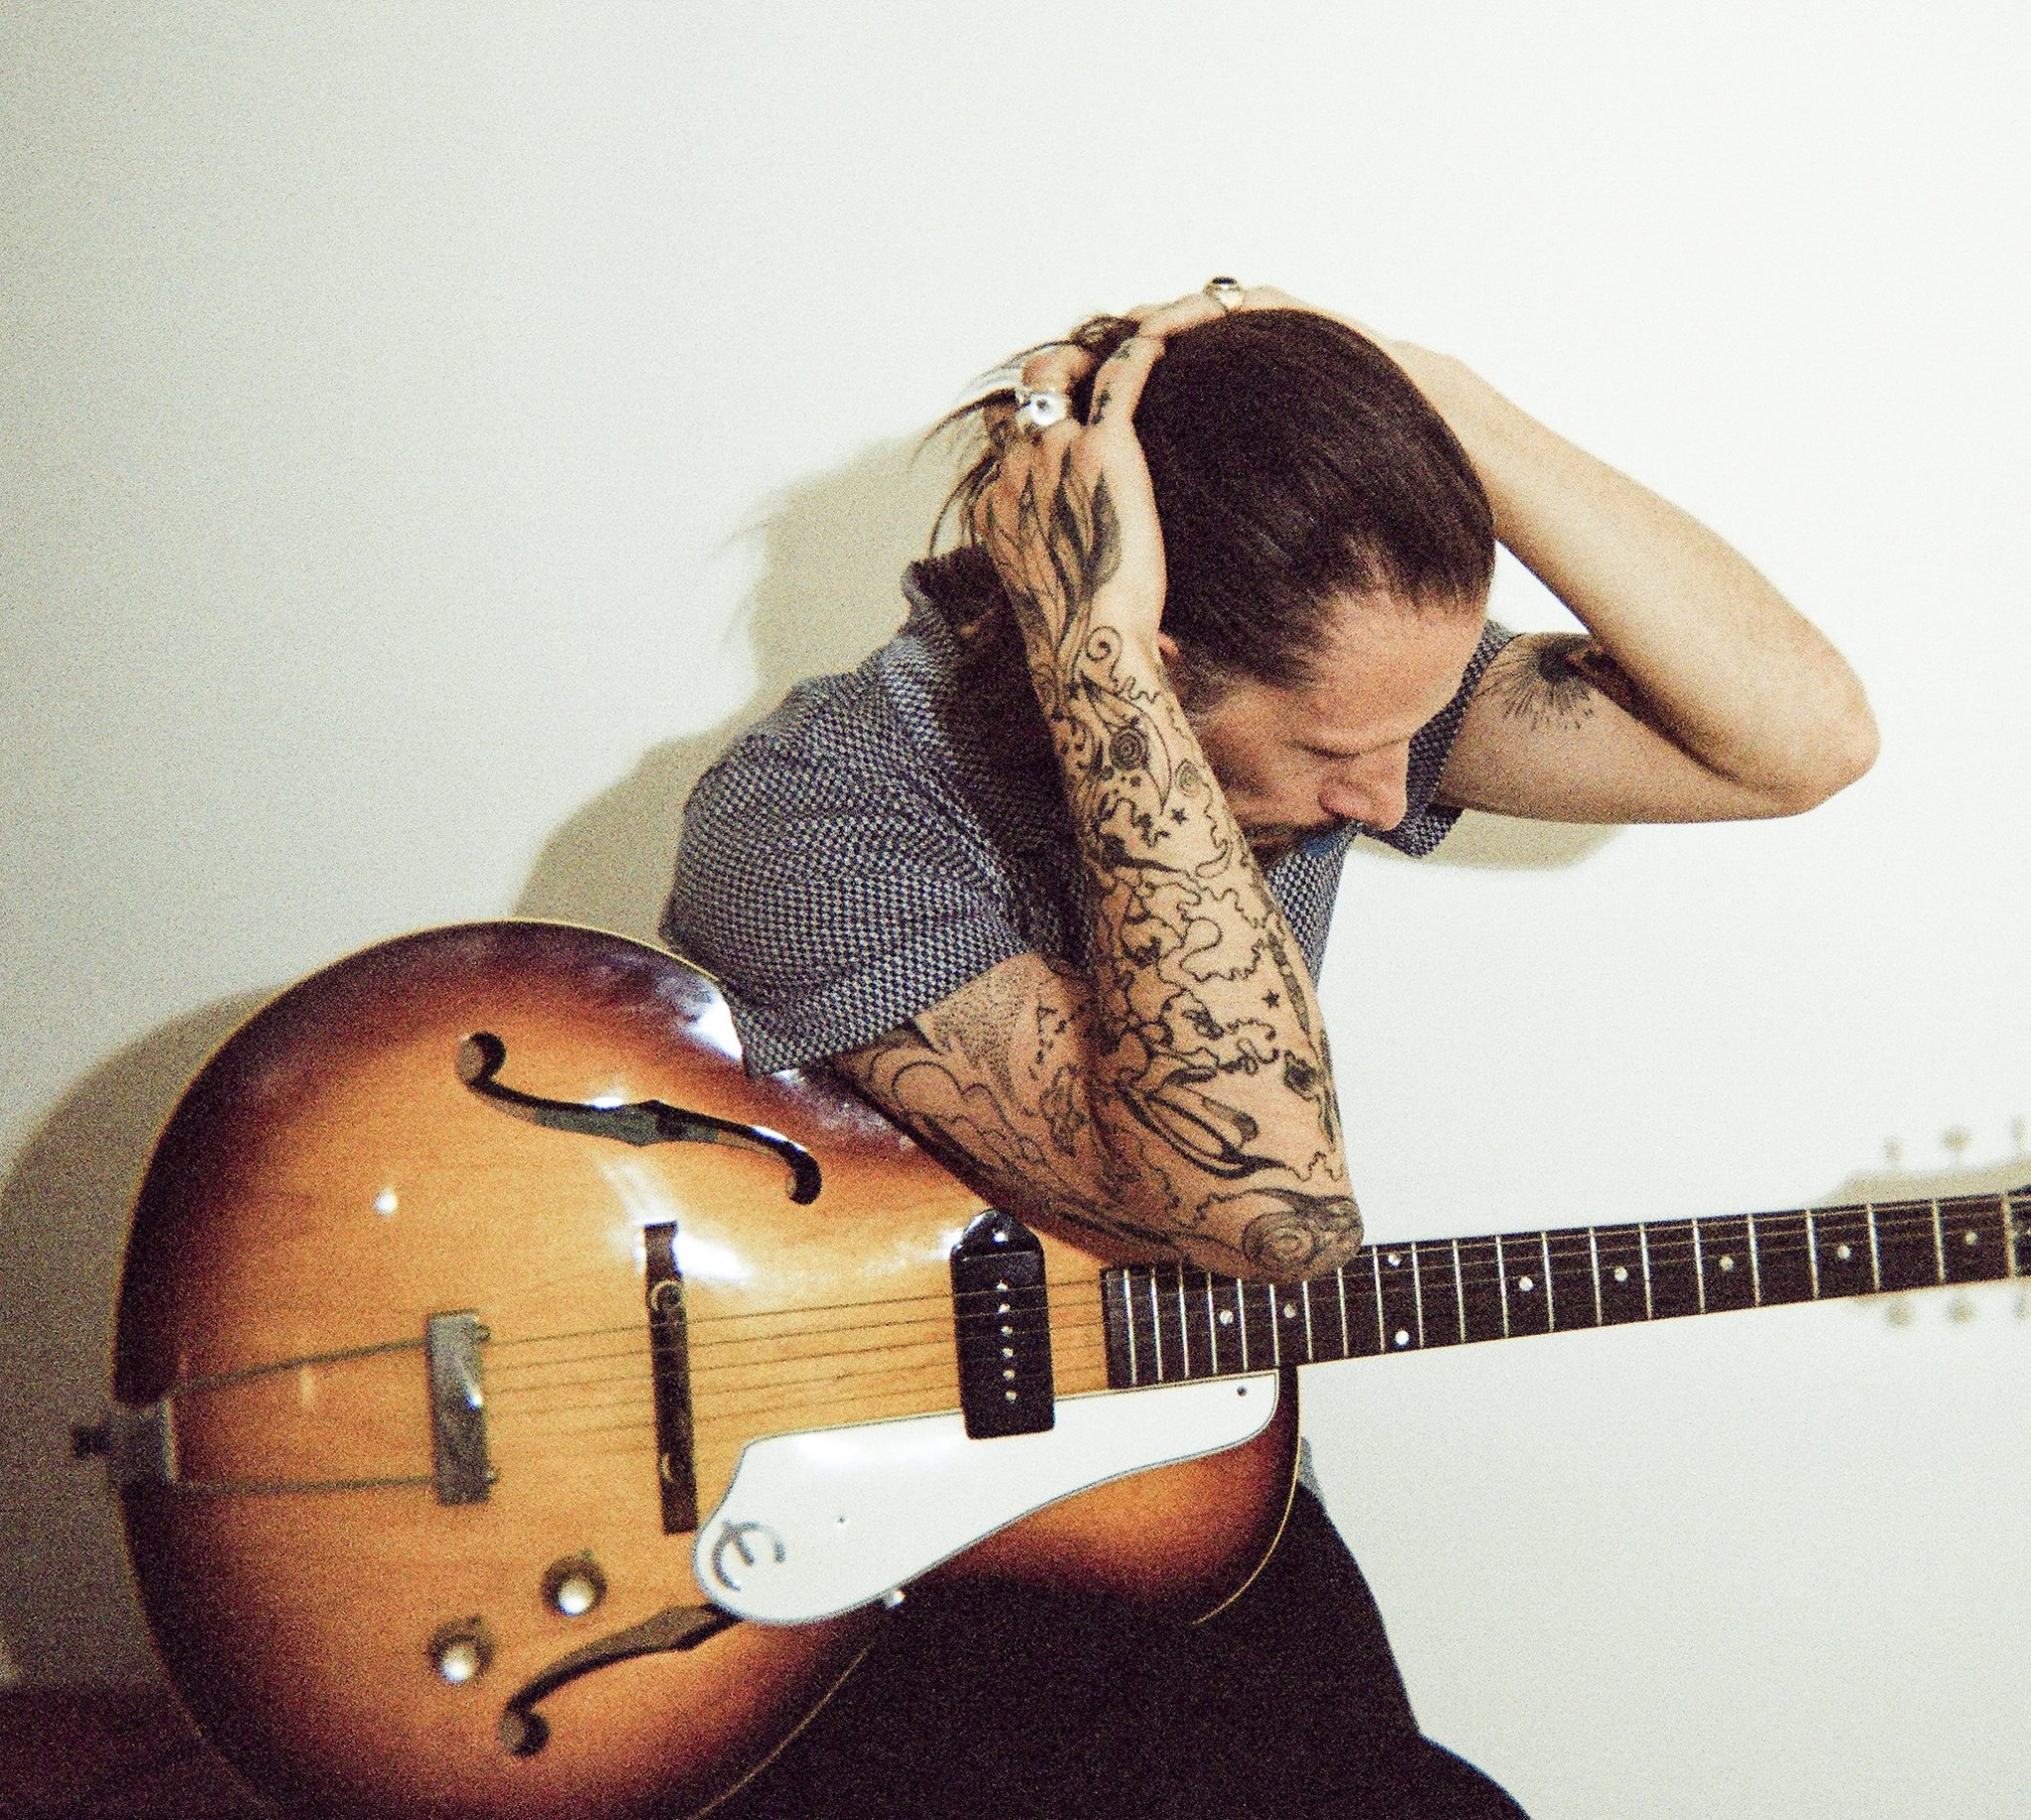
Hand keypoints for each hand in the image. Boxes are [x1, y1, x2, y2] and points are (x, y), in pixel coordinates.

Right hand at [974, 331, 1170, 663]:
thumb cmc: (1081, 643)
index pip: (1005, 448)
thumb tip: (1137, 628)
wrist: (1087, 645)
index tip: (1063, 425)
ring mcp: (1052, 453)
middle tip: (1088, 373)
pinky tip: (1161, 344)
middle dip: (1050, 378)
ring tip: (1122, 349)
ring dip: (1084, 357)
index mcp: (998, 509)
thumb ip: (1070, 592)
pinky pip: (1117, 375)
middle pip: (1021, 398)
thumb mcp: (1058, 611)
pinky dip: (1136, 353)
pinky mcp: (1102, 446)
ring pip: (1056, 372)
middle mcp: (1014, 472)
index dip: (1032, 429)